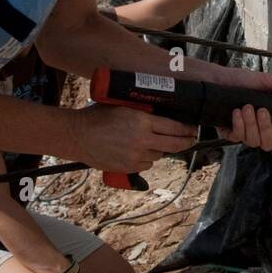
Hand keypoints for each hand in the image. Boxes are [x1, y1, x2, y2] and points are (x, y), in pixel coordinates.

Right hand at [71, 103, 197, 173]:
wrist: (78, 136)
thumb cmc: (98, 116)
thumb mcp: (123, 105)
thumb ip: (143, 110)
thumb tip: (162, 112)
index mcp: (142, 122)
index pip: (174, 127)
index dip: (187, 129)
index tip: (193, 129)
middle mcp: (142, 140)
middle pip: (174, 144)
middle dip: (186, 141)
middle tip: (191, 138)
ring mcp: (135, 156)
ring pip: (160, 154)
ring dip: (160, 148)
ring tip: (151, 141)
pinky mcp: (129, 167)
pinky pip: (147, 164)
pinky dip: (147, 158)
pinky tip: (138, 150)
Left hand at [215, 68, 271, 152]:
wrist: (220, 78)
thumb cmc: (245, 81)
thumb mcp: (267, 80)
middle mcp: (260, 131)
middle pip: (268, 145)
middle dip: (266, 128)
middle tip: (261, 110)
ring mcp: (245, 133)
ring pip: (252, 141)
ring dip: (251, 124)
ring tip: (247, 107)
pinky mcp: (230, 133)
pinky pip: (237, 137)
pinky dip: (238, 125)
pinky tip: (236, 112)